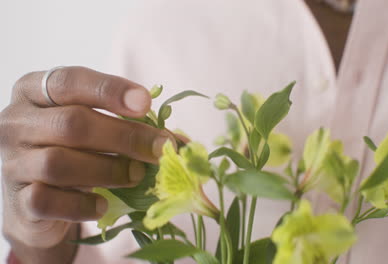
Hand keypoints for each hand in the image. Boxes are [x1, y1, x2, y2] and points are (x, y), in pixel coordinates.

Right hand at [0, 67, 172, 262]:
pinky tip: (103, 204)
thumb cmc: (75, 152)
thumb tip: (178, 140)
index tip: (146, 103)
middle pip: (73, 123)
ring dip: (108, 170)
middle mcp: (16, 122)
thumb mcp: (95, 128)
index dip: (109, 90)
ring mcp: (12, 161)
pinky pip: (49, 200)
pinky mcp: (17, 200)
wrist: (38, 200)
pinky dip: (82, 204)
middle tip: (160, 149)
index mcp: (35, 92)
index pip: (69, 81)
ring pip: (59, 163)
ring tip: (136, 175)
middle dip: (125, 136)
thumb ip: (125, 123)